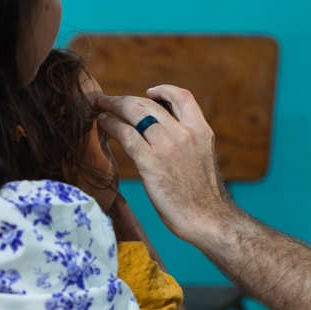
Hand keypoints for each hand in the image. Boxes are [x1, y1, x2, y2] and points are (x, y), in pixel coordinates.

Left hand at [93, 85, 233, 243]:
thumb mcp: (203, 160)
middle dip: (126, 99)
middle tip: (109, 100)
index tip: (150, 93)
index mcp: (202, 132)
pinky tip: (102, 123)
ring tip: (100, 108)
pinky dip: (111, 124)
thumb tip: (168, 138)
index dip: (164, 90)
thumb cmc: (204, 197)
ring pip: (135, 112)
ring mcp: (168, 146)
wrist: (209, 219)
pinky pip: (125, 134)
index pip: (183, 97)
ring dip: (113, 107)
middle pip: (150, 103)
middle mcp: (186, 133)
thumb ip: (188, 144)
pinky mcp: (151, 162)